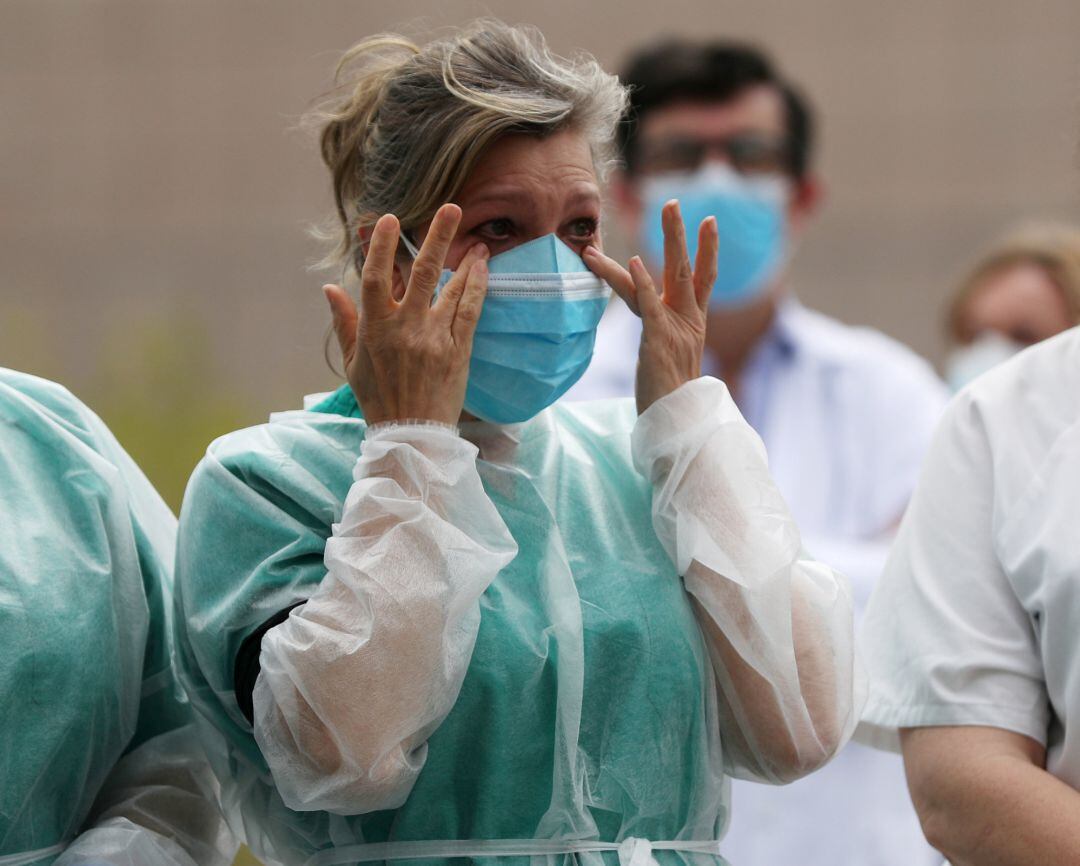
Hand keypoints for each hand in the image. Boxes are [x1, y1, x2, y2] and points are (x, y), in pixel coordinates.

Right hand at [323, 204, 489, 426]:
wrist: (412, 436)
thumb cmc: (379, 400)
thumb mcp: (352, 363)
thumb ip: (344, 322)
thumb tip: (330, 287)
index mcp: (375, 329)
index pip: (375, 278)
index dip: (381, 246)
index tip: (388, 220)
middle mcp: (405, 329)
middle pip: (421, 273)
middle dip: (438, 237)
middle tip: (452, 209)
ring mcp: (434, 339)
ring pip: (451, 289)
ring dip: (465, 260)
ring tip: (476, 239)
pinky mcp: (458, 351)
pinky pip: (469, 311)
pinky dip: (476, 287)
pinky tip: (482, 268)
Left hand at [583, 200, 718, 413]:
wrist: (676, 425)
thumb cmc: (668, 399)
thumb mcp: (668, 362)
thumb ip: (664, 342)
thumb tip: (660, 338)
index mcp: (691, 324)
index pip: (703, 280)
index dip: (707, 251)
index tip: (708, 222)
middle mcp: (687, 322)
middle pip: (688, 269)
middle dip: (681, 234)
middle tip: (674, 203)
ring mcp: (675, 328)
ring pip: (675, 275)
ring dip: (670, 240)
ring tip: (667, 210)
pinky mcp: (659, 340)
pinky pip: (650, 305)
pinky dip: (643, 282)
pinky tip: (637, 261)